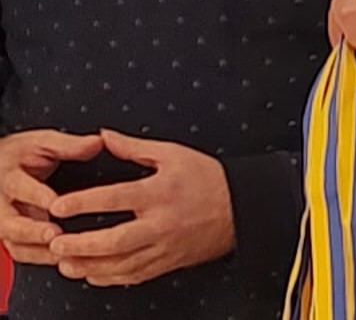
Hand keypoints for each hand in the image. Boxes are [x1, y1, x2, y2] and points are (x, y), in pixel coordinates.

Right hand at [0, 130, 102, 264]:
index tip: (54, 203)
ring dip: (37, 250)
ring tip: (61, 253)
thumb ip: (68, 146)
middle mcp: (1, 203)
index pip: (20, 188)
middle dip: (32, 231)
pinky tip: (61, 260)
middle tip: (54, 235)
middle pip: (9, 224)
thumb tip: (96, 143)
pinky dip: (39, 257)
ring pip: (13, 243)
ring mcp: (3, 222)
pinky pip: (19, 252)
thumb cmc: (20, 156)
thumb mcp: (42, 143)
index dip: (37, 196)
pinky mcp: (10, 236)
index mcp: (9, 177)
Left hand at [46, 129, 234, 286]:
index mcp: (161, 192)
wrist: (241, 207)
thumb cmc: (207, 178)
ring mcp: (165, 246)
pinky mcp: (168, 262)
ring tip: (65, 264)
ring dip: (89, 266)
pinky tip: (93, 274)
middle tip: (55, 243)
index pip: (116, 198)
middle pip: (115, 240)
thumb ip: (135, 148)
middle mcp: (161, 222)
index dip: (84, 202)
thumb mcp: (173, 154)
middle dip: (81, 245)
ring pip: (121, 264)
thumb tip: (104, 136)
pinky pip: (134, 276)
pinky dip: (110, 278)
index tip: (58, 206)